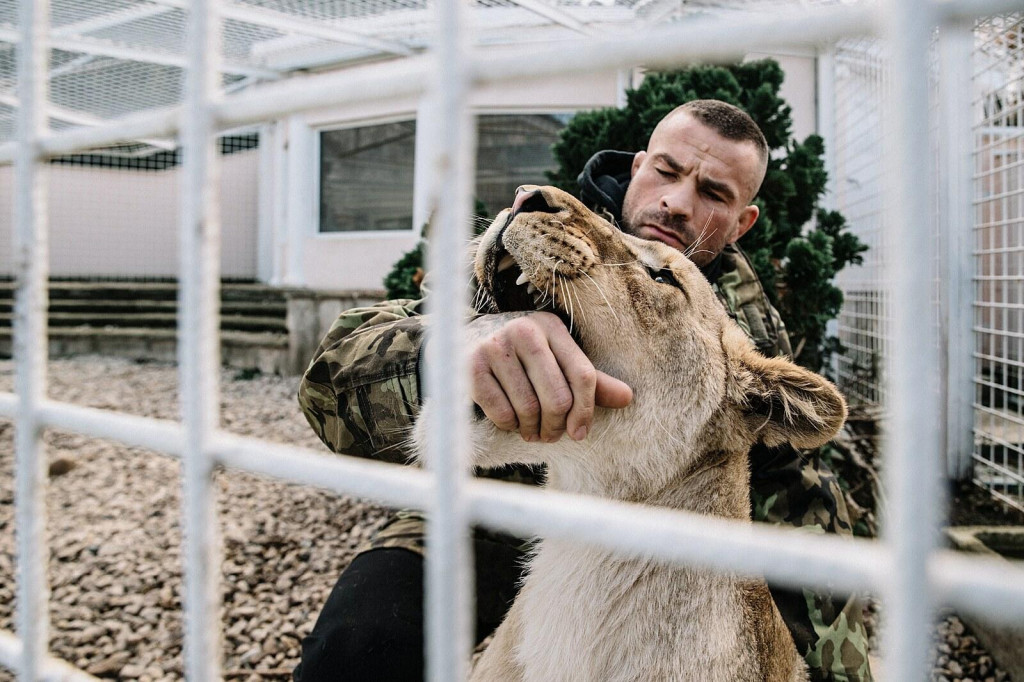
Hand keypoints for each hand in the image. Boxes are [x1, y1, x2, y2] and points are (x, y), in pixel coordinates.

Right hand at [466, 311, 632, 442]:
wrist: (462, 342)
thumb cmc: (520, 358)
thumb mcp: (555, 360)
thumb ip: (590, 380)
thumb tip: (628, 398)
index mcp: (551, 326)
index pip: (583, 375)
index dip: (586, 411)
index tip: (579, 433)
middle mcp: (524, 330)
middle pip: (557, 398)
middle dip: (556, 426)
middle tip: (550, 434)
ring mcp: (495, 347)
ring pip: (529, 409)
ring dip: (532, 429)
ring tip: (530, 430)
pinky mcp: (471, 367)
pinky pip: (502, 413)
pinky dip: (509, 426)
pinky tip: (509, 421)